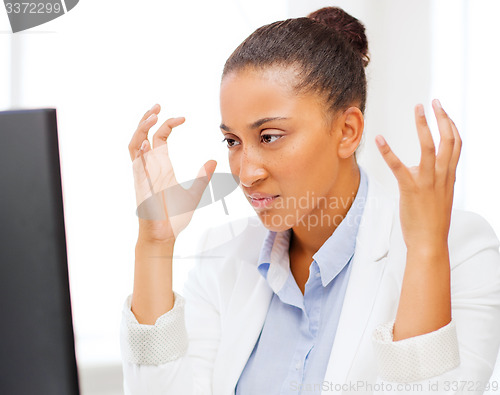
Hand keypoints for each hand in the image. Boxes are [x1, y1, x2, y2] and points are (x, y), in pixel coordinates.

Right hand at [128, 104, 216, 243]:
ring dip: (141, 129)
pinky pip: (134, 162)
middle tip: (158, 106)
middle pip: (144, 135)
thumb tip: (213, 161)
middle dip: (148, 119)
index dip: (168, 125)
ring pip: (135, 144)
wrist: (165, 236)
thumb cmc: (175, 217)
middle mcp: (150, 167)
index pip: (160, 138)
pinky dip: (138, 148)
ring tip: (152, 115)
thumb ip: (202, 177)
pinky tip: (147, 139)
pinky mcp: (140, 183)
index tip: (183, 117)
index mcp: (162, 167)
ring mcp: (143, 174)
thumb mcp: (194, 193)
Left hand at [375, 99, 461, 252]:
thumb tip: (422, 169)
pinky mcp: (410, 188)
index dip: (451, 126)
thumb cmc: (432, 222)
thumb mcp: (439, 196)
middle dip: (442, 118)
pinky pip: (398, 166)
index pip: (456, 145)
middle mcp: (442, 175)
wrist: (429, 242)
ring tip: (417, 108)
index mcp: (449, 176)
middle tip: (433, 102)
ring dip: (423, 125)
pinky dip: (388, 151)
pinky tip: (379, 139)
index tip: (445, 113)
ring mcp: (427, 181)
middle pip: (448, 140)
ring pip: (428, 147)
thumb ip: (435, 180)